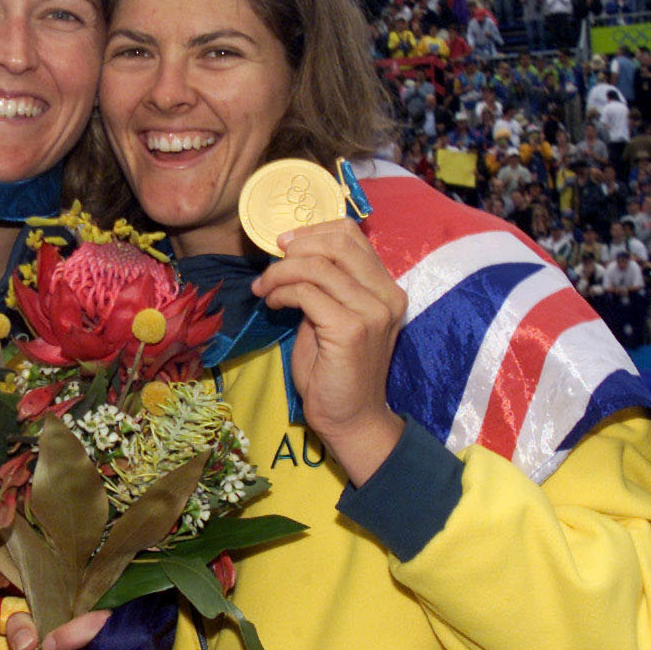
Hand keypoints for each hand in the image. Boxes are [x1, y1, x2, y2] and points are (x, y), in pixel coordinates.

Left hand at [250, 219, 406, 486]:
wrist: (350, 418)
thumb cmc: (335, 369)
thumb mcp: (332, 316)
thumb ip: (324, 285)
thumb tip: (292, 255)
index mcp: (386, 287)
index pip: (352, 234)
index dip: (312, 232)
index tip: (284, 245)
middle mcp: (386, 295)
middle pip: (337, 243)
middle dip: (294, 248)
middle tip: (269, 267)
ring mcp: (372, 311)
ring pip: (317, 266)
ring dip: (280, 273)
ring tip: (264, 290)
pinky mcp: (350, 329)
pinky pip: (307, 293)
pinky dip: (282, 292)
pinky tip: (272, 305)